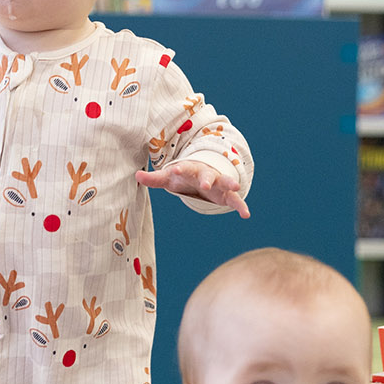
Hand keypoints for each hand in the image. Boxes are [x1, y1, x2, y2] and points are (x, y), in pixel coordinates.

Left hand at [134, 162, 249, 217]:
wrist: (201, 175)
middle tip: (207, 184)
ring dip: (230, 183)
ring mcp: (218, 184)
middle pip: (208, 174)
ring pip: (225, 182)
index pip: (185, 168)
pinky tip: (247, 215)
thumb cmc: (182, 177)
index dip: (181, 168)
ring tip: (237, 186)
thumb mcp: (168, 178)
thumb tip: (136, 175)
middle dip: (208, 178)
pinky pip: (235, 200)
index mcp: (190, 170)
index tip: (176, 168)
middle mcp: (206, 175)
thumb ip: (154, 179)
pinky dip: (241, 206)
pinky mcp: (226, 195)